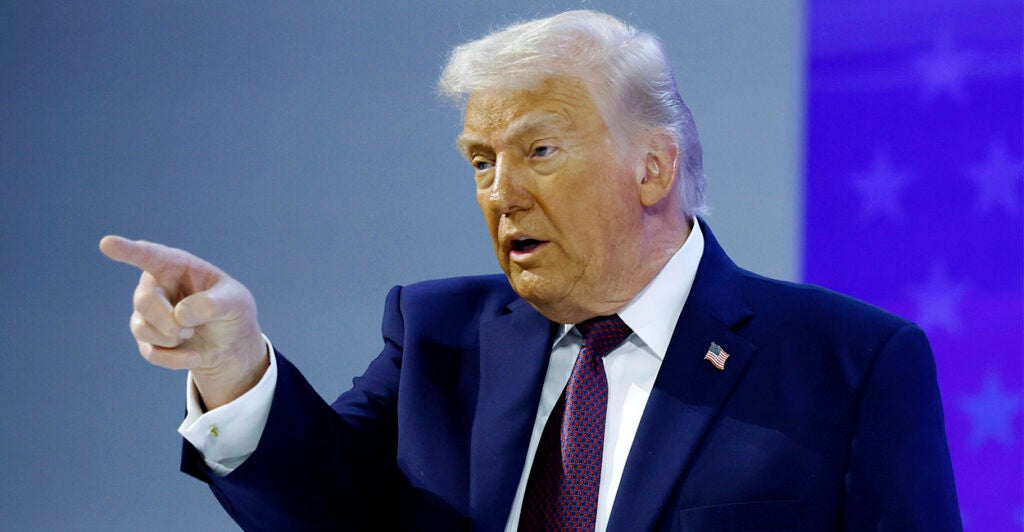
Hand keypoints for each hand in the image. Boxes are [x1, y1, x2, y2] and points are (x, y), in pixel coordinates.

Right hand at [99, 236, 268, 408]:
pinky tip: (194, 356)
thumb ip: (213, 304)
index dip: (128, 250)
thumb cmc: (231, 310)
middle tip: (189, 329)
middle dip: (168, 321)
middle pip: (144, 300)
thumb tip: (180, 315)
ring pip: (142, 327)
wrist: (230, 342)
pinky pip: (151, 352)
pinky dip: (175, 358)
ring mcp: (148, 312)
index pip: (149, 255)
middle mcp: (156, 285)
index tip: (107, 243)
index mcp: (176, 265)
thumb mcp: (236, 302)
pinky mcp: (148, 339)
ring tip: (192, 334)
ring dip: (172, 338)